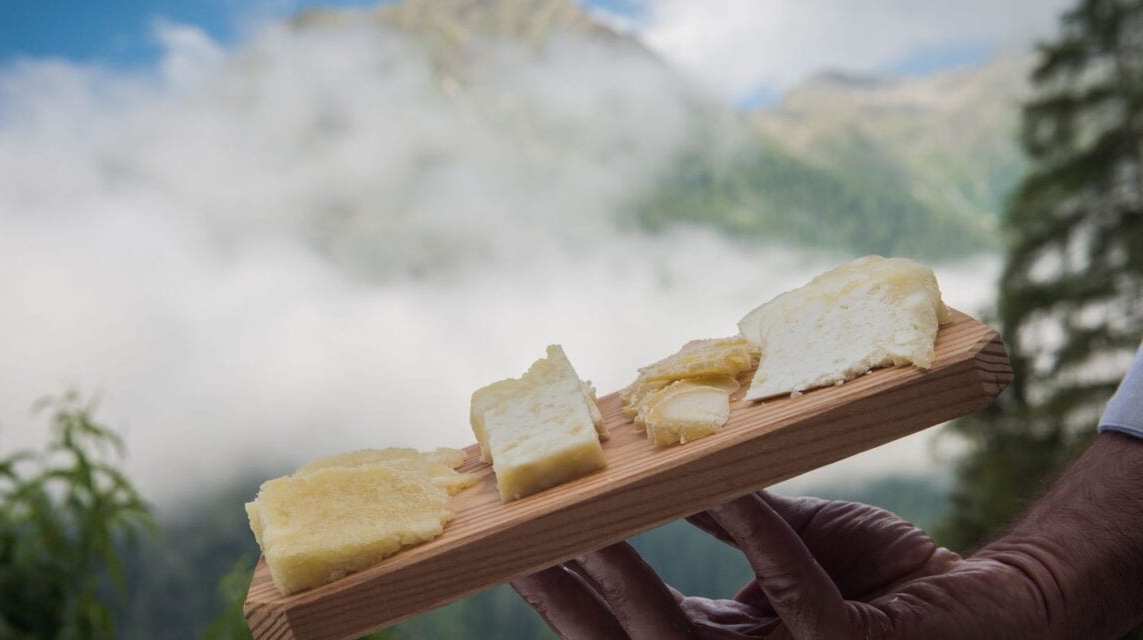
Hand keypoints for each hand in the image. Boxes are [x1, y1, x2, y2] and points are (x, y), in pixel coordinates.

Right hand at [512, 491, 1058, 638]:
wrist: (1003, 606)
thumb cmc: (895, 579)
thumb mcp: (797, 545)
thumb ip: (737, 520)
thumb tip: (670, 473)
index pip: (632, 630)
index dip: (573, 598)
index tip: (520, 550)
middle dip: (572, 599)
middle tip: (521, 543)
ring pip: (688, 638)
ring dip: (631, 577)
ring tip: (589, 522)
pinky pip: (789, 585)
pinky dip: (752, 531)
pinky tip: (719, 486)